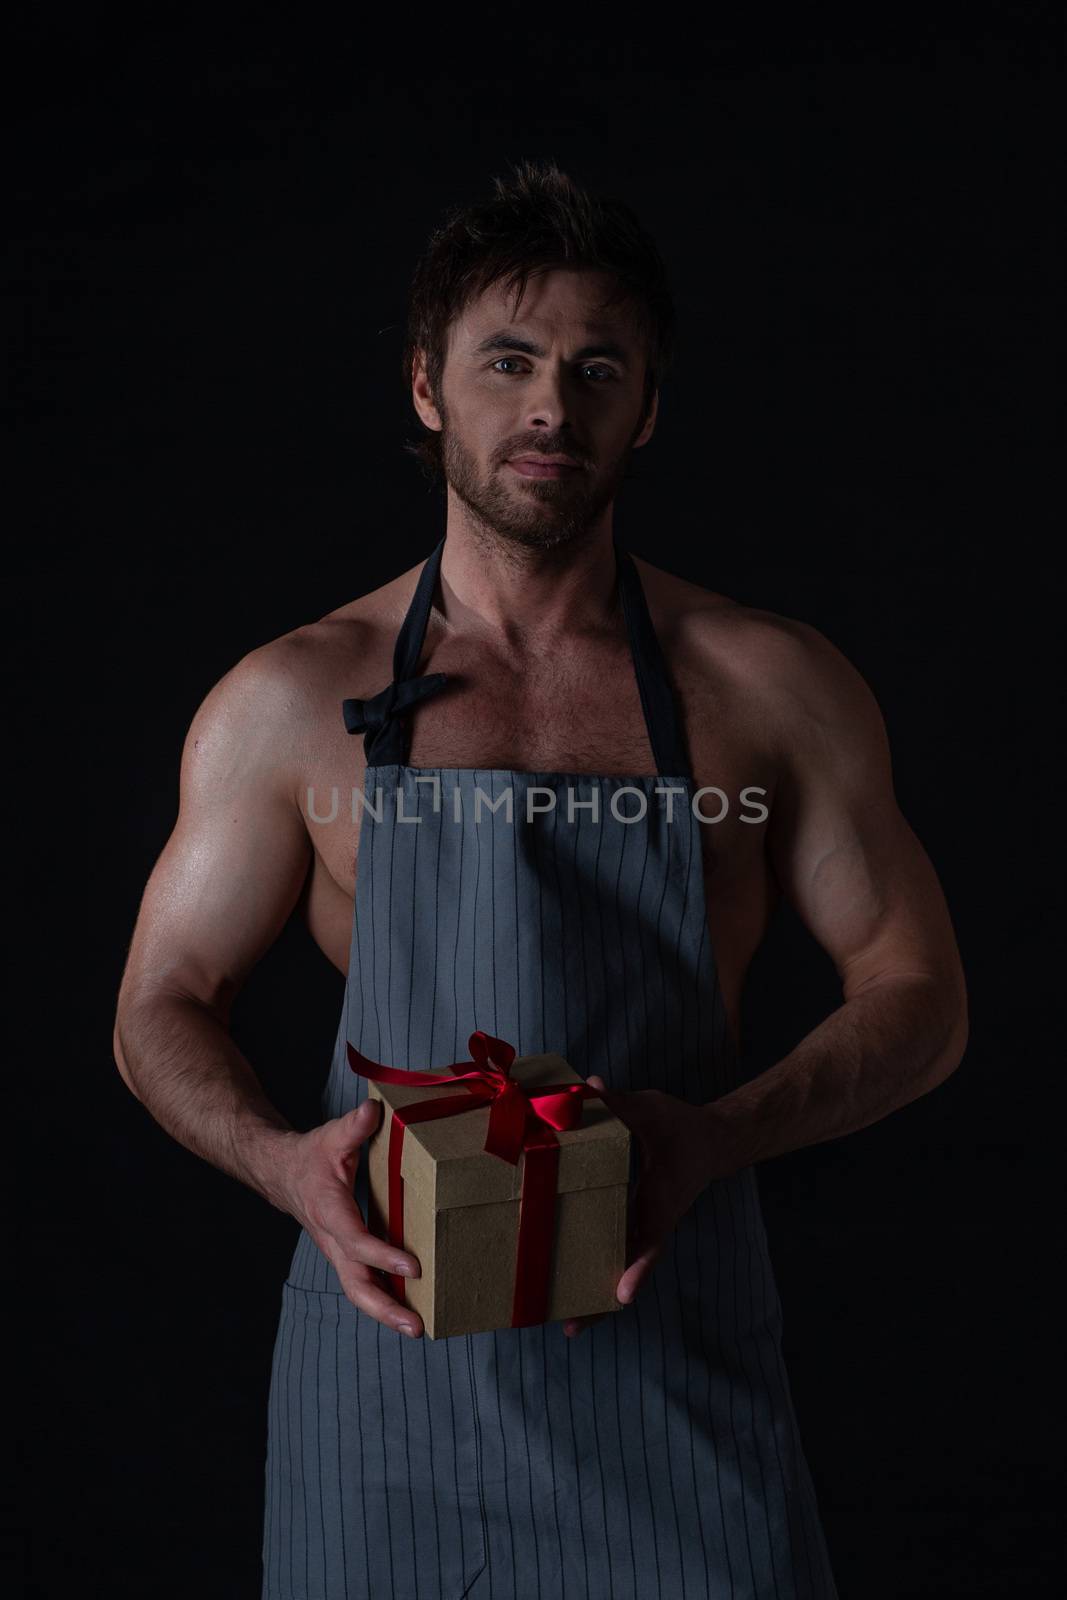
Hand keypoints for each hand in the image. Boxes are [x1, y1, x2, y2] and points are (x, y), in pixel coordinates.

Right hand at [276, 1099, 423, 1337]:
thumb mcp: (330, 1137)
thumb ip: (354, 1126)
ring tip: (418, 1328)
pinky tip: (410, 1309)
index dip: (383, 1255)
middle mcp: (332, 1240)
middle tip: (416, 1325)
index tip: (414, 1267)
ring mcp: (338, 1252)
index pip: (356, 1241)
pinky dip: (384, 1300)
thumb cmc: (310, 1157)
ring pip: (358, 1290)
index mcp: (330, 1212)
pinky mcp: (345, 1256)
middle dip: (385, 1308)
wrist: (282, 1174)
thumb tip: (374, 1109)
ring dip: (386, 1312)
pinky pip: (363, 1283)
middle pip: (355, 1284)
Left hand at [562, 1075, 716, 1337]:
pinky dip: (593, 1266)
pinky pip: (613, 1249)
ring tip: (564, 1322)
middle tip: (571, 1327)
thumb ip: (621, 1103)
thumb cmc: (683, 1128)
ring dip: (595, 1294)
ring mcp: (644, 1227)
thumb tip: (589, 1085)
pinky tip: (565, 1283)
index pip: (652, 1238)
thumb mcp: (653, 1110)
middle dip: (602, 1302)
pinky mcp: (634, 1223)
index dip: (638, 1268)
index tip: (621, 1296)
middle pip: (629, 1271)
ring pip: (620, 1268)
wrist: (712, 1141)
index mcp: (663, 1199)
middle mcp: (654, 1222)